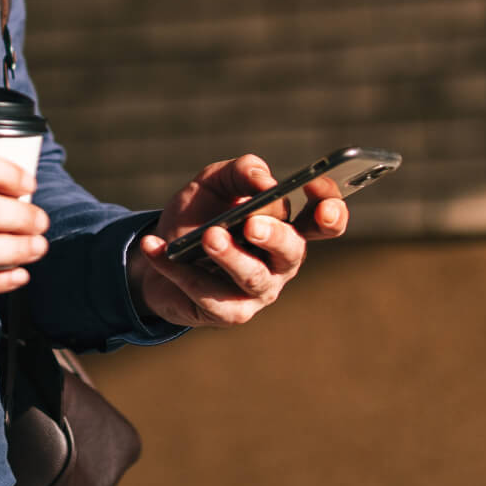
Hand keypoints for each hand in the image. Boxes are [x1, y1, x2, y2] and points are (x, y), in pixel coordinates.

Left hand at [127, 154, 347, 328]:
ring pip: (252, 277)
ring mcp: (258, 290)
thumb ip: (242, 172)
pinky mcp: (229, 312)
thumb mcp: (215, 182)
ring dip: (229, 256)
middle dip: (274, 236)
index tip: (317, 191)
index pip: (323, 219)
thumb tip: (265, 180)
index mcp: (286, 225)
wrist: (158, 250)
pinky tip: (156, 247)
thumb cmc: (199, 214)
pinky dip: (177, 268)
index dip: (329, 208)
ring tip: (208, 236)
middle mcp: (280, 261)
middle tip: (252, 224)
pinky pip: (207, 293)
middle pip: (291, 250)